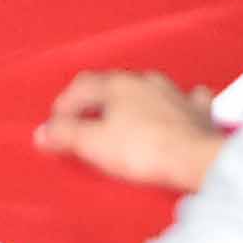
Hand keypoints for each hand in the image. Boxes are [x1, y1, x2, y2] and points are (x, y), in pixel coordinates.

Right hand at [37, 70, 227, 193]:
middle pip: (112, 85)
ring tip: (124, 117)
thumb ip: (66, 134)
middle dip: (96, 101)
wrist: (196, 160)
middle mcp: (146, 82)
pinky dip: (179, 105)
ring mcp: (173, 94)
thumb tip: (45, 131)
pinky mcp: (196, 113)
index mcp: (117, 85)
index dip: (65, 104)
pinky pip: (188, 101)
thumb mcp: (94, 145)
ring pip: (148, 89)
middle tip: (84, 121)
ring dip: (134, 101)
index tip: (57, 123)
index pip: (81, 86)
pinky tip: (179, 109)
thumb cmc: (148, 150)